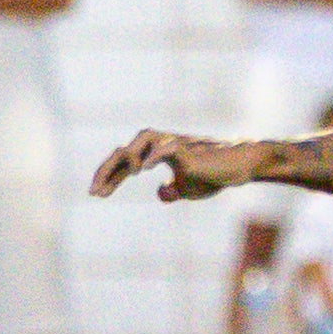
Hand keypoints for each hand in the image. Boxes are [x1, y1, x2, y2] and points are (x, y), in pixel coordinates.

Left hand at [89, 131, 264, 202]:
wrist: (237, 168)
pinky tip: (143, 170)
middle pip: (125, 150)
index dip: (109, 177)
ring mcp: (173, 144)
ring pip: (143, 140)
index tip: (96, 194)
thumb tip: (160, 194)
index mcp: (155, 154)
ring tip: (121, 178)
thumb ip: (171, 192)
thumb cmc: (213, 177)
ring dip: (127, 158)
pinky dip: (154, 156)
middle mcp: (161, 145)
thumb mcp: (188, 190)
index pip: (124, 162)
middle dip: (108, 170)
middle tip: (95, 192)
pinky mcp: (188, 149)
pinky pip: (167, 148)